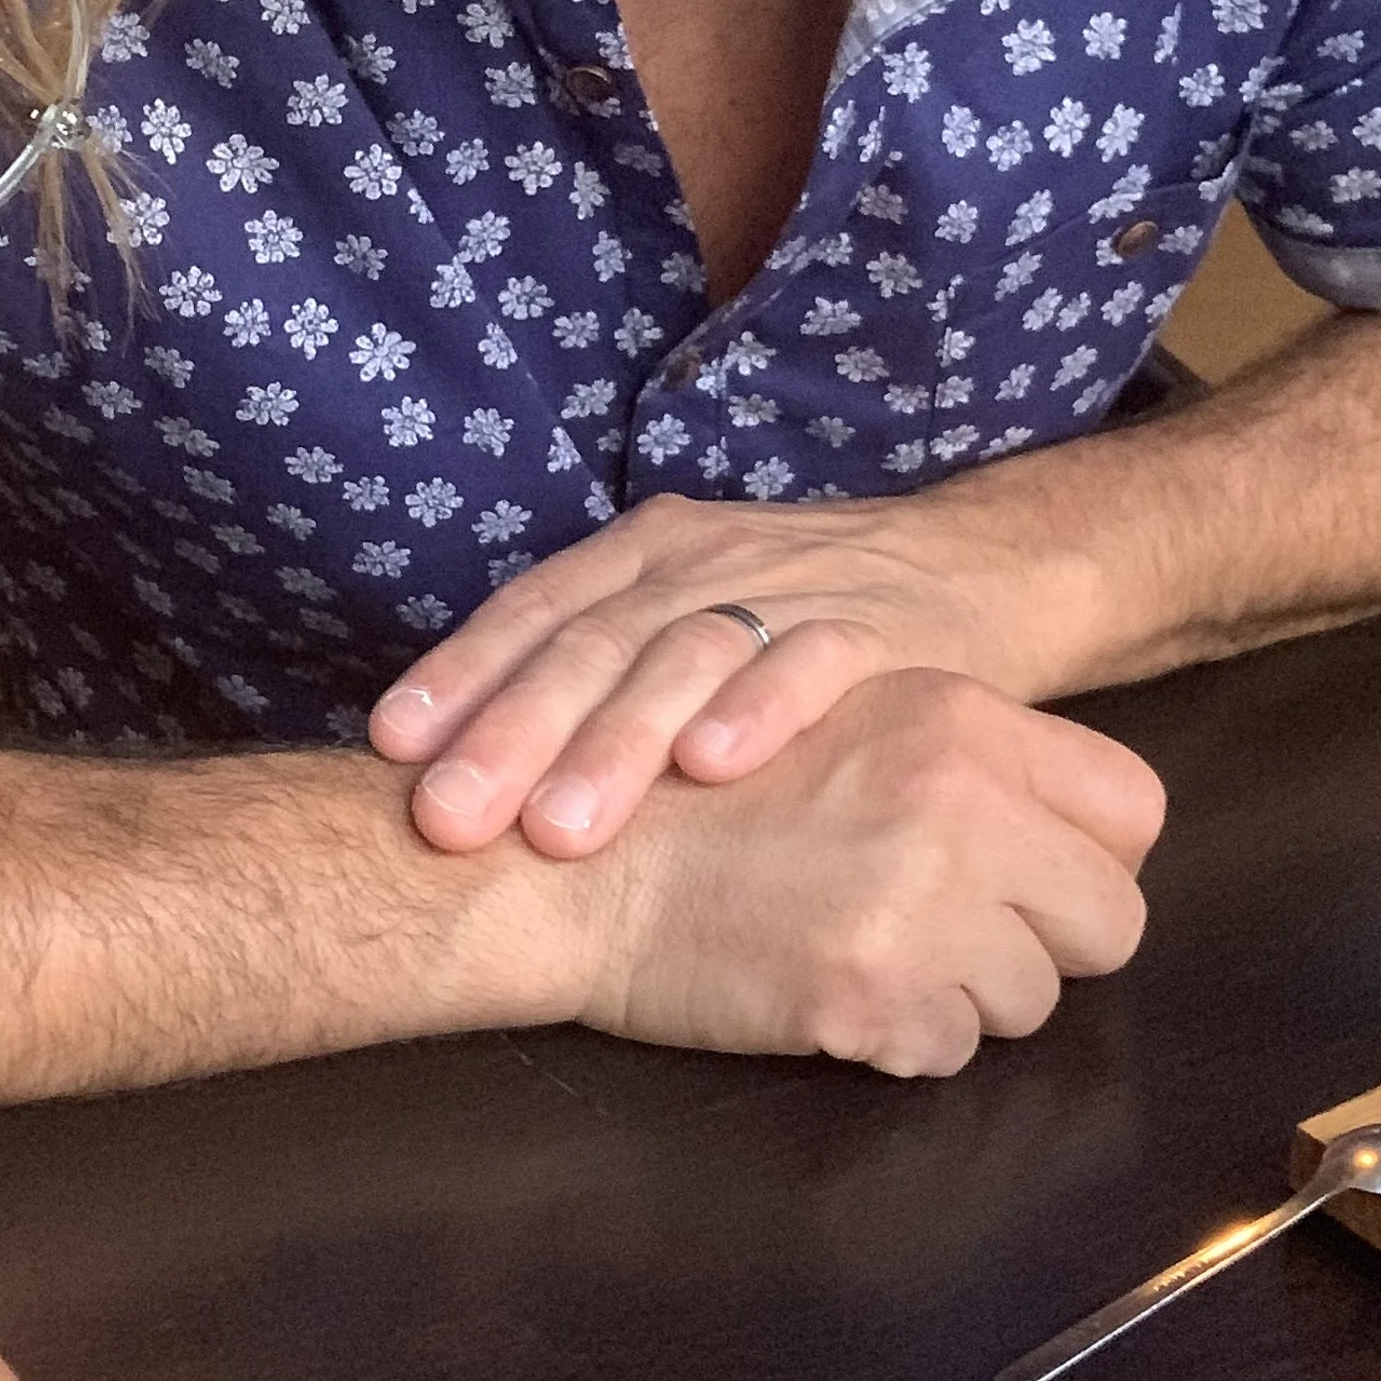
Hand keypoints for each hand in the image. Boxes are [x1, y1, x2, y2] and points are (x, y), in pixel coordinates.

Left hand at [370, 487, 1047, 857]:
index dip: (461, 672)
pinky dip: (760, 712)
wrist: (988, 569)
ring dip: (618, 743)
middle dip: (514, 733)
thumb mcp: (694, 619)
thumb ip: (602, 673)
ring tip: (560, 829)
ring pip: (686, 654)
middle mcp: (705, 558)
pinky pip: (812, 662)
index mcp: (646, 551)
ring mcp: (794, 586)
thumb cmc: (811, 621)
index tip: (391, 749)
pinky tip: (714, 767)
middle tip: (451, 819)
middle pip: (592, 640)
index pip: (536, 606)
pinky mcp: (883, 629)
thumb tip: (468, 764)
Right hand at [546, 668, 1162, 1075]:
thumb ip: (949, 752)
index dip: (1093, 858)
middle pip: (1110, 918)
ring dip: (965, 995)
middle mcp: (960, 802)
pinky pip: (950, 1052)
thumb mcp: (833, 713)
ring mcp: (920, 900)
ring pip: (1034, 998)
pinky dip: (901, 1042)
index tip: (1036, 881)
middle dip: (1045, 944)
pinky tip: (832, 995)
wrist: (555, 856)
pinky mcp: (868, 991)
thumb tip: (1041, 821)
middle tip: (959, 939)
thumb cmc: (683, 786)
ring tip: (870, 957)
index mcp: (958, 717)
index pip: (1132, 805)